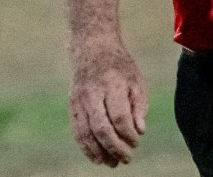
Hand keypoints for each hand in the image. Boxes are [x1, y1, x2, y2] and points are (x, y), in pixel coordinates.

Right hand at [69, 40, 148, 165]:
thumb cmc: (120, 67)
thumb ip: (139, 105)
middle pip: (102, 128)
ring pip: (87, 133)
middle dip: (115, 148)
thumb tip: (140, 132)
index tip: (136, 142)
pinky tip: (98, 157)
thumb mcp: (136, 80)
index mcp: (112, 83)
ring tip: (112, 163)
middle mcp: (93, 93)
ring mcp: (79, 100)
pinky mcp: (72, 106)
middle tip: (126, 159)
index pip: (120, 116)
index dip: (128, 134)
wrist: (93, 49)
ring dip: (100, 152)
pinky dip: (86, 148)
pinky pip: (77, 132)